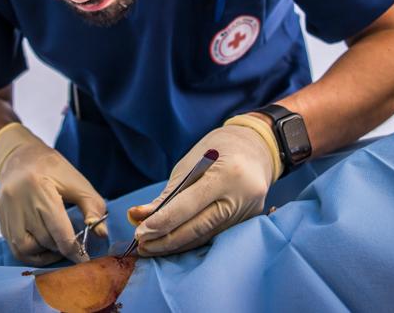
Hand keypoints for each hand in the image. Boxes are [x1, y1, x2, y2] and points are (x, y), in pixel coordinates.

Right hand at [0, 123, 107, 265]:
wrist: (20, 157)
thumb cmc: (51, 168)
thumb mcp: (76, 182)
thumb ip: (92, 206)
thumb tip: (101, 233)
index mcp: (40, 188)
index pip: (58, 229)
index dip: (74, 248)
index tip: (84, 257)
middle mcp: (19, 202)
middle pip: (45, 240)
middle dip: (62, 247)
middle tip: (74, 246)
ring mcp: (7, 212)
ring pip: (26, 248)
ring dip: (44, 253)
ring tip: (57, 246)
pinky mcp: (1, 220)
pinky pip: (14, 248)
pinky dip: (30, 254)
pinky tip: (42, 248)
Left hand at [127, 116, 279, 255]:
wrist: (255, 147)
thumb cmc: (216, 150)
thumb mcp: (189, 164)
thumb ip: (167, 195)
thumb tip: (138, 217)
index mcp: (226, 174)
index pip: (189, 205)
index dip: (163, 222)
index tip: (140, 233)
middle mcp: (241, 196)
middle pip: (198, 227)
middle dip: (166, 240)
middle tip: (141, 246)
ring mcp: (248, 211)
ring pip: (206, 237)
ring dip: (176, 245)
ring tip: (151, 247)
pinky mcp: (250, 221)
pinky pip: (216, 235)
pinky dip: (192, 241)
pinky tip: (173, 244)